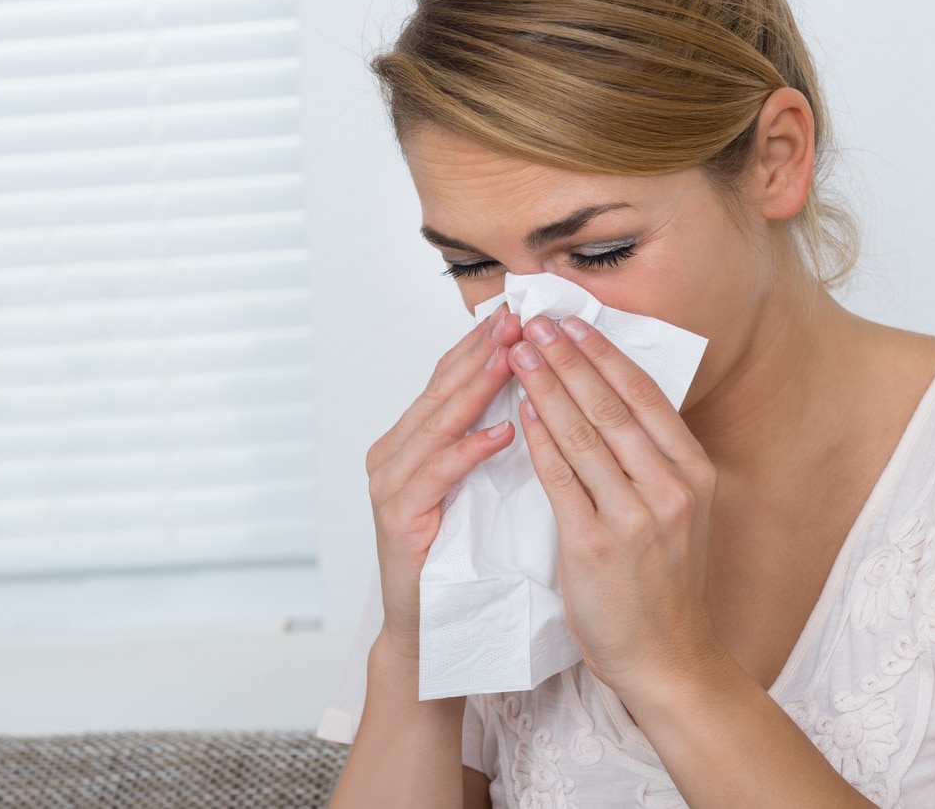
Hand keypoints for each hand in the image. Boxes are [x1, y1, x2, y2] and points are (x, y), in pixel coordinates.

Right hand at [366, 304, 522, 660]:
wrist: (438, 625)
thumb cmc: (468, 554)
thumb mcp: (487, 483)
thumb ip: (498, 434)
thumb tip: (543, 383)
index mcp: (417, 439)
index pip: (453, 377)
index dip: (486, 341)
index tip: (525, 309)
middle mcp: (396, 452)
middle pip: (443, 388)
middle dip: (483, 350)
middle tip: (520, 316)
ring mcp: (392, 484)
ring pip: (437, 422)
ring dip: (476, 387)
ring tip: (513, 356)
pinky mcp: (397, 520)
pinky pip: (436, 476)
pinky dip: (467, 451)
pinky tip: (501, 432)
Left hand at [508, 314, 723, 697]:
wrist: (668, 658)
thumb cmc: (665, 585)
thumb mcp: (679, 512)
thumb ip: (654, 462)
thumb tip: (614, 403)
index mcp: (694, 473)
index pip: (645, 396)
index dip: (604, 355)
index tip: (574, 323)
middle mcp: (671, 488)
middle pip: (612, 405)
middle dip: (569, 358)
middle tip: (536, 323)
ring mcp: (635, 517)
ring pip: (584, 434)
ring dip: (546, 386)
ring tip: (519, 353)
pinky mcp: (595, 546)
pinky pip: (560, 479)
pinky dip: (539, 440)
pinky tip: (521, 411)